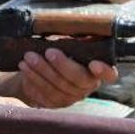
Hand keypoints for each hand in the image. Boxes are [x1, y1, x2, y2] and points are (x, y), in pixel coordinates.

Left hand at [0, 48, 116, 107]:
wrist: (39, 69)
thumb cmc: (59, 51)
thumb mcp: (69, 42)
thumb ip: (75, 39)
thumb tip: (71, 30)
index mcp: (97, 69)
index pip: (109, 74)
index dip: (104, 71)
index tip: (94, 64)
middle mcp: (87, 86)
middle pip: (78, 79)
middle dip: (63, 65)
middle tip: (49, 52)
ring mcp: (72, 97)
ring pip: (58, 87)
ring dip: (42, 70)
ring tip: (29, 57)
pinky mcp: (56, 103)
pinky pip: (44, 93)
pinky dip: (33, 78)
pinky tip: (24, 67)